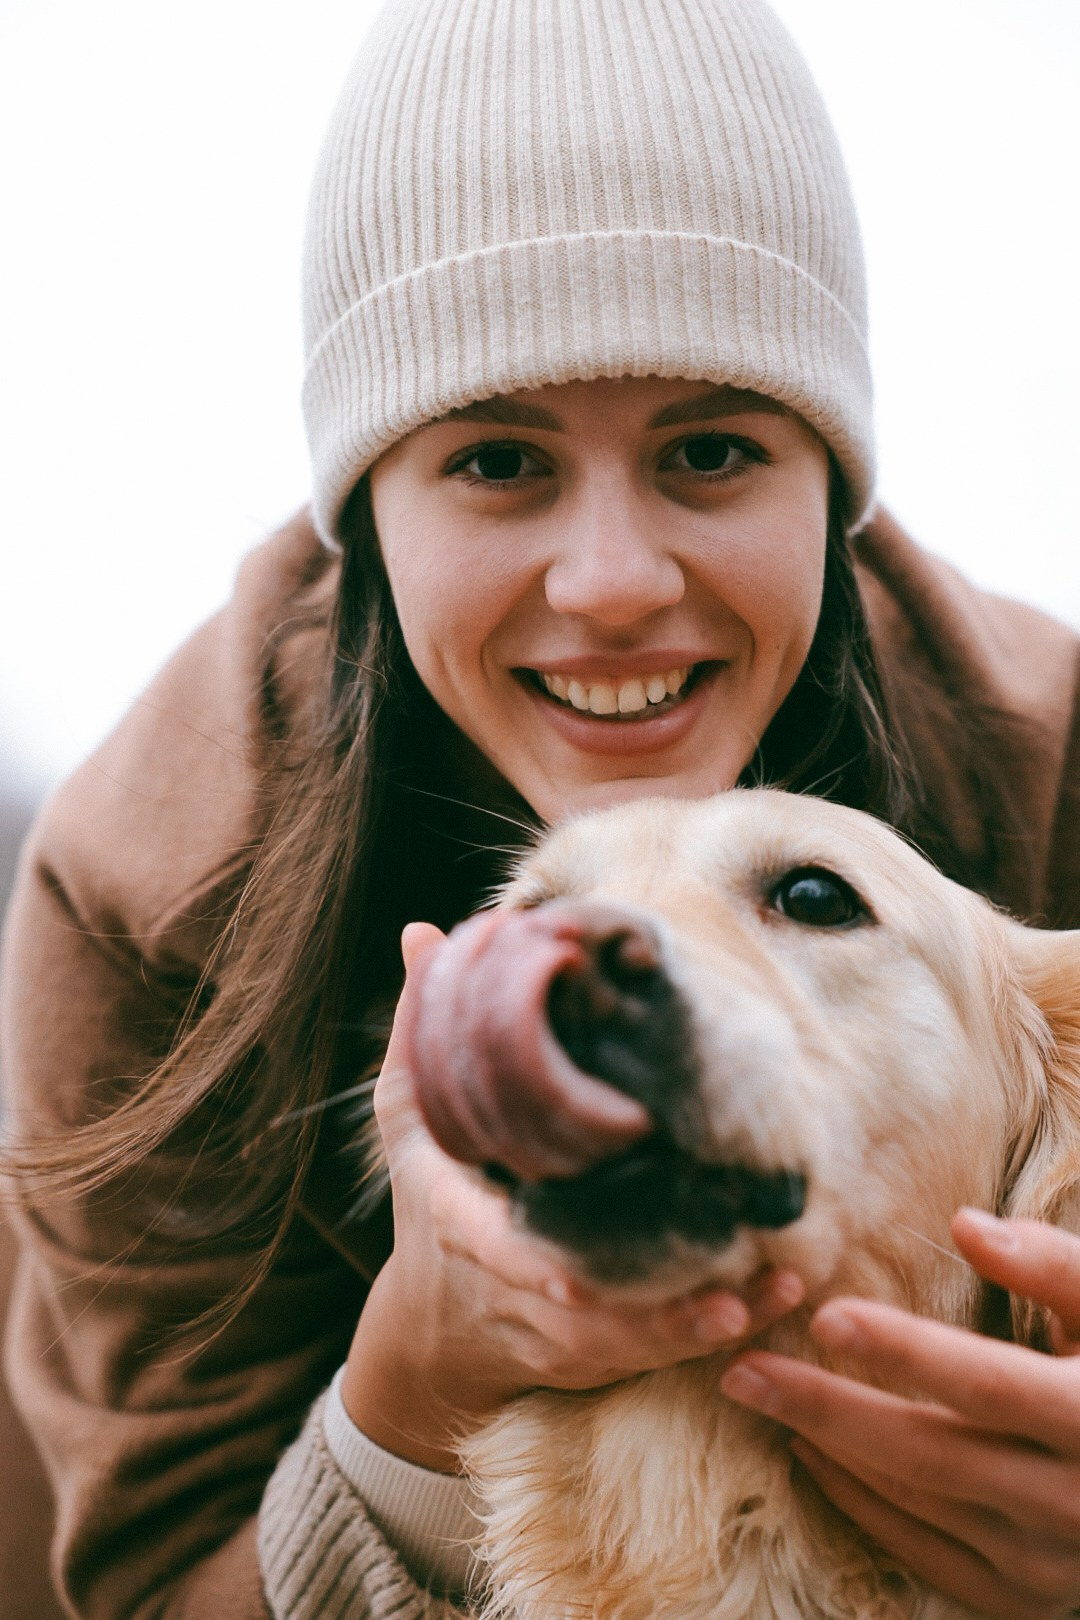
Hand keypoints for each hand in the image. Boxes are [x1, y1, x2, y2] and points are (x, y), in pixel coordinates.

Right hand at [342, 922, 805, 1471]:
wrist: (431, 1325)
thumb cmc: (429, 1198)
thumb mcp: (412, 1114)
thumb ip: (421, 1031)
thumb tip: (423, 931)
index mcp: (464, 1226)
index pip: (492, 1252)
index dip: (533, 1270)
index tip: (574, 1279)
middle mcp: (516, 1287)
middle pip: (586, 1314)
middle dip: (655, 1312)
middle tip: (730, 1293)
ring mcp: (558, 1328)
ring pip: (633, 1341)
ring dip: (700, 1325)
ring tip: (771, 1290)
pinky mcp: (596, 1352)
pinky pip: (657, 1352)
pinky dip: (710, 1332)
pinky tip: (772, 1299)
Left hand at [720, 1209, 1079, 1619]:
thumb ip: (1053, 1266)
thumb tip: (964, 1225)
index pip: (985, 1384)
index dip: (904, 1352)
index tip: (825, 1316)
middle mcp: (1072, 1501)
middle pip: (927, 1452)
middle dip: (825, 1408)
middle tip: (741, 1369)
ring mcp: (1048, 1561)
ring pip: (917, 1502)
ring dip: (831, 1450)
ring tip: (761, 1396)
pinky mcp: (1025, 1596)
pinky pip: (926, 1555)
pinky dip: (860, 1505)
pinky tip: (810, 1456)